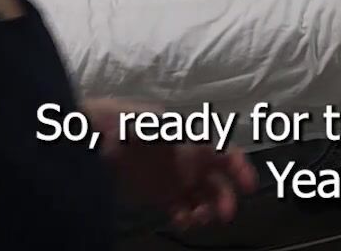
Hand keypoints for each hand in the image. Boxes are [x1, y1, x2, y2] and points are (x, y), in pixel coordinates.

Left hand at [84, 100, 257, 228]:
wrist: (91, 136)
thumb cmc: (126, 122)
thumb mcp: (156, 123)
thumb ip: (183, 135)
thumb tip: (208, 142)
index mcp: (193, 139)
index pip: (226, 153)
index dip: (241, 168)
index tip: (248, 185)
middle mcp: (189, 161)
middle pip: (218, 182)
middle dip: (226, 197)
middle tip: (225, 213)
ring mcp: (174, 179)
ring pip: (203, 199)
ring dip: (207, 211)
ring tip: (197, 217)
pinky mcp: (158, 196)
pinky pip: (181, 210)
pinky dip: (187, 218)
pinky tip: (181, 219)